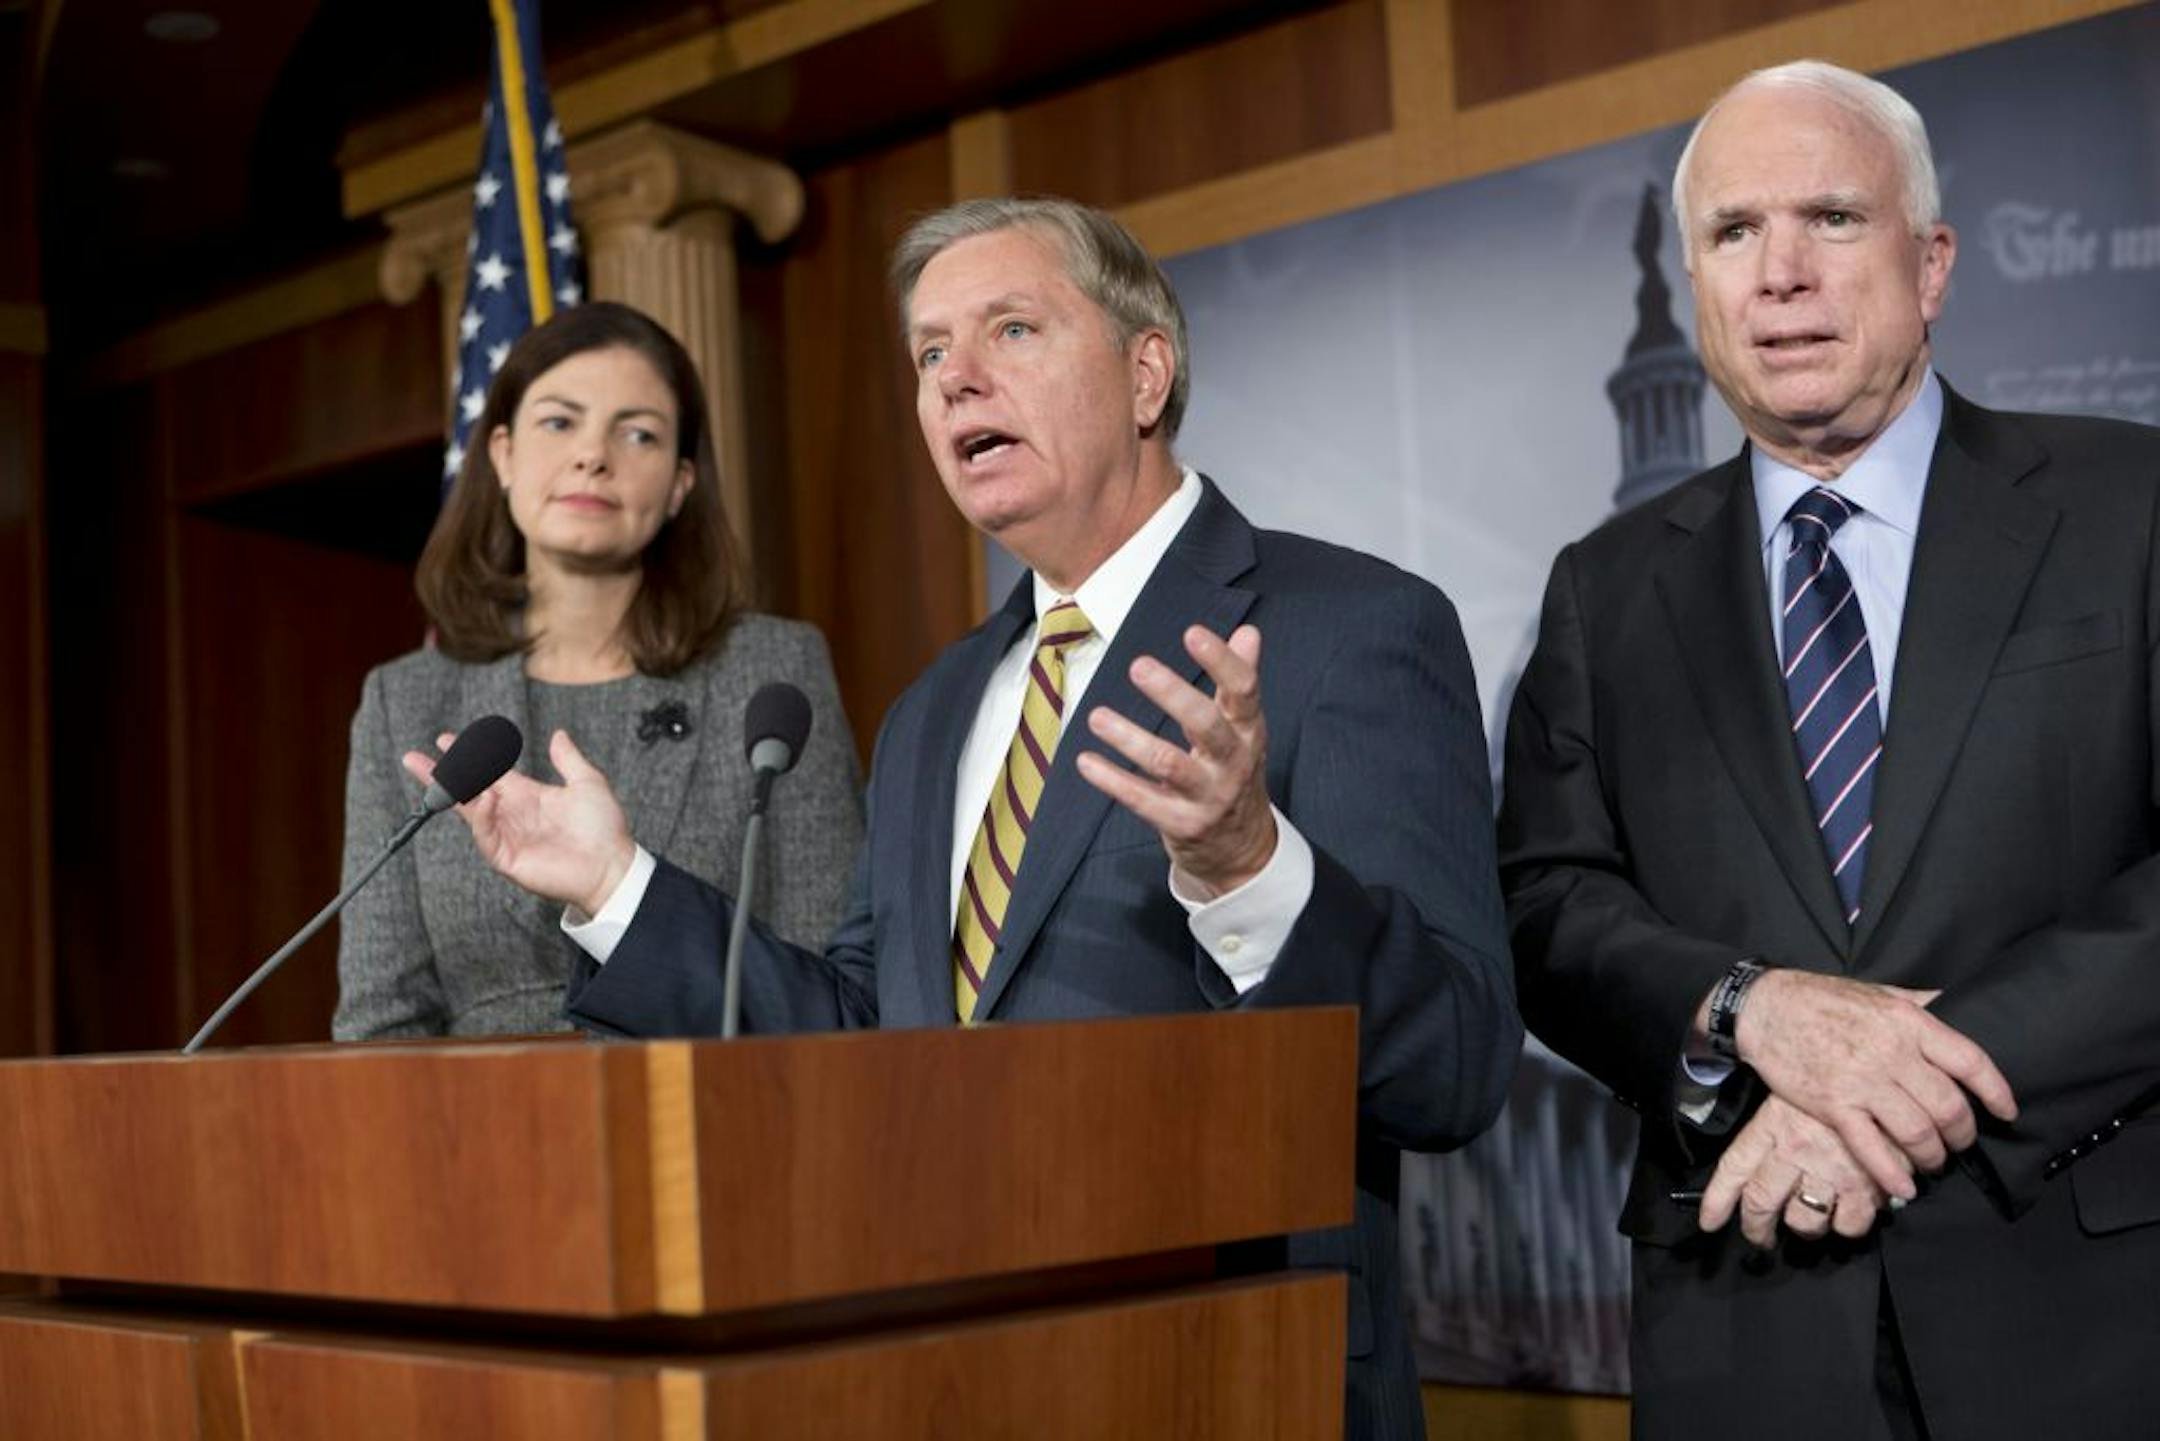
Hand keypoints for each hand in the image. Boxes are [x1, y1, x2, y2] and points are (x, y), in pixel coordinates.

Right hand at [404, 728, 634, 916]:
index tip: (445, 739)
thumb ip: (568, 759)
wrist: (612, 866)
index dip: (469, 756)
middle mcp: (512, 814)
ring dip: (450, 792)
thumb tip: (558, 734)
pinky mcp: (508, 858)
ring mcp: (508, 836)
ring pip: (470, 811)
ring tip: (432, 772)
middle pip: (469, 790)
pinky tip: (485, 798)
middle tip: (414, 758)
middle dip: (442, 775)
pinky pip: (486, 836)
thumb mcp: (587, 783)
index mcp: (528, 795)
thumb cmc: (604, 829)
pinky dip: (482, 817)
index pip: (489, 773)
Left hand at [1075, 623, 1275, 897]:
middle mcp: (1232, 763)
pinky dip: (1111, 780)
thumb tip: (1248, 632)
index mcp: (1248, 732)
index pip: (1243, 691)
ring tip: (1097, 716)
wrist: (1242, 848)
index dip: (1221, 661)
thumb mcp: (1245, 729)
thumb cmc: (1234, 772)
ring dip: (1129, 739)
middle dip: (1172, 694)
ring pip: (1168, 764)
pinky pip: (1141, 800)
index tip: (1192, 632)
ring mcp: (1207, 796)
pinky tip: (1085, 761)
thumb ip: (1241, 681)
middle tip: (1138, 665)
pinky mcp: (1181, 824)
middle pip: (1206, 724)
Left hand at [1700, 1095, 1885, 1246]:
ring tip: (1808, 1222)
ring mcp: (1828, 1172)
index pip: (1734, 1168)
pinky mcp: (1865, 1187)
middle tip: (1761, 1237)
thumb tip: (1759, 1160)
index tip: (1709, 1223)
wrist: (1888, 1080)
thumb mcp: (1796, 1092)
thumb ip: (1778, 1126)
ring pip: (1802, 1222)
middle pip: (1761, 1202)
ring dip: (1804, 1228)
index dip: (1717, 1200)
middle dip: (1757, 1228)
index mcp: (1773, 1125)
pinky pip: (1848, 1226)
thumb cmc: (1839, 1082)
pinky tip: (1849, 1214)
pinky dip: (1847, 1226)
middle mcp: (1794, 1152)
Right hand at [1730, 969, 2016, 1197]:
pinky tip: (1903, 1189)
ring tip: (1932, 1162)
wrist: (1766, 1006)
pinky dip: (1892, 1174)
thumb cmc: (1825, 998)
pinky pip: (1872, 1148)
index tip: (2006, 1113)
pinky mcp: (1832, 1104)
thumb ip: (1920, 1004)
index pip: (1970, 1062)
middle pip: (1948, 1105)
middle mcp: (1891, 1053)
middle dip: (1963, 1134)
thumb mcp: (1881, 992)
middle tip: (1961, 1144)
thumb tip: (1957, 1006)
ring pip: (1917, 1132)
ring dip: (1932, 1155)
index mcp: (1908, 1022)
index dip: (1996, 1092)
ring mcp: (1861, 1081)